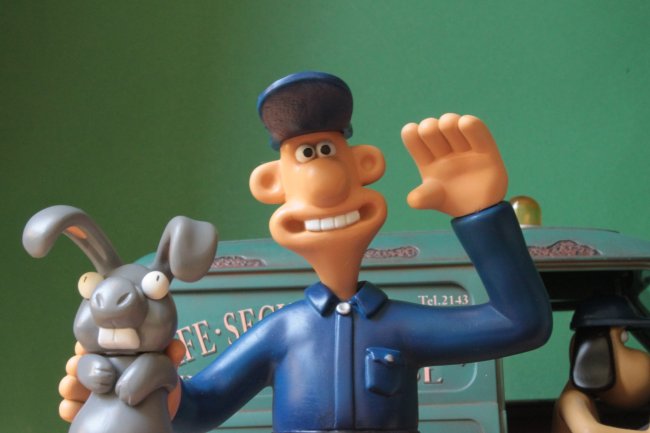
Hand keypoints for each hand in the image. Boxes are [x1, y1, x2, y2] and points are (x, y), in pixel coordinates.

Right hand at [58, 340, 186, 421]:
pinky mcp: (87, 411)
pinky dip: (68, 407)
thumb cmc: (157, 383)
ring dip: (69, 384)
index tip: (85, 345)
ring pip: (71, 384)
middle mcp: (100, 370)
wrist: (158, 411)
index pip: (96, 343)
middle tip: (75, 365)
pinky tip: (72, 408)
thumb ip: (168, 358)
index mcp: (115, 354)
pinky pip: (70, 409)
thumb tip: (177, 347)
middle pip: (80, 363)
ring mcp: (90, 391)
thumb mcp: (163, 369)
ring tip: (70, 385)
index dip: (88, 342)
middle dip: (76, 363)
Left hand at [401, 113, 507, 216]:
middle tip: (438, 145)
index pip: (412, 135)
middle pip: (430, 126)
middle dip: (429, 128)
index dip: (411, 132)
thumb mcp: (435, 199)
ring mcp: (462, 147)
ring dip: (448, 122)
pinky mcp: (485, 148)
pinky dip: (470, 124)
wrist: (479, 211)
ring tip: (453, 132)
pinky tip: (465, 124)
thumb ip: (423, 198)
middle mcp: (442, 149)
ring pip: (451, 122)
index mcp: (426, 159)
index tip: (415, 138)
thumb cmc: (452, 202)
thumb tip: (412, 201)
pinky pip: (477, 129)